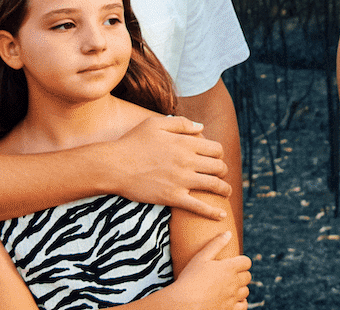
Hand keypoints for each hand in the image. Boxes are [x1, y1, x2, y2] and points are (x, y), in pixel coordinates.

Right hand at [107, 116, 230, 218]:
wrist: (113, 165)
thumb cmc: (132, 142)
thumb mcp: (156, 123)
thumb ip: (181, 123)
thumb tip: (202, 127)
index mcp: (186, 143)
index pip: (216, 149)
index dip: (219, 154)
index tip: (215, 158)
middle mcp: (188, 161)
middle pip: (219, 167)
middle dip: (223, 171)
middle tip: (221, 175)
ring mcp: (181, 180)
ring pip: (214, 185)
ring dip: (224, 189)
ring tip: (226, 192)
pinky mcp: (172, 197)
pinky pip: (198, 207)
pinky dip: (213, 212)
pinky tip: (221, 216)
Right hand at [166, 232, 250, 309]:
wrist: (182, 304)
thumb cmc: (189, 279)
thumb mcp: (201, 258)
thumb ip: (216, 244)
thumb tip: (229, 233)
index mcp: (229, 268)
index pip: (246, 262)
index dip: (242, 261)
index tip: (235, 263)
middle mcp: (234, 283)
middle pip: (247, 276)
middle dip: (241, 274)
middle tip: (231, 275)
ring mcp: (232, 298)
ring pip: (245, 291)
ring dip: (240, 288)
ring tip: (230, 287)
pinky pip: (243, 306)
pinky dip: (241, 303)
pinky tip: (233, 300)